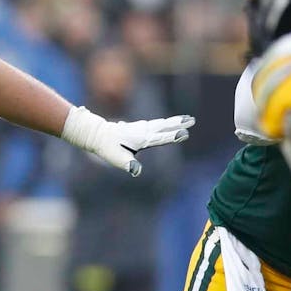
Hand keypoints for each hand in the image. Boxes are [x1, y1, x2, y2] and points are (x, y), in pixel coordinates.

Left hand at [62, 107, 193, 176]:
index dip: (172, 136)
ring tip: (187, 118)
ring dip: (174, 121)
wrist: (96, 134)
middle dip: (178, 124)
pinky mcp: (138, 127)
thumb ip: (128, 164)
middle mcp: (142, 131)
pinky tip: (169, 122)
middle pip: (164, 127)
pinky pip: (156, 124)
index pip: (159, 138)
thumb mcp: (116, 158)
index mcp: (140, 139)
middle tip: (193, 120)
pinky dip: (165, 122)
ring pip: (161, 124)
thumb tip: (136, 171)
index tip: (184, 133)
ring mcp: (141, 128)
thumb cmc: (107, 148)